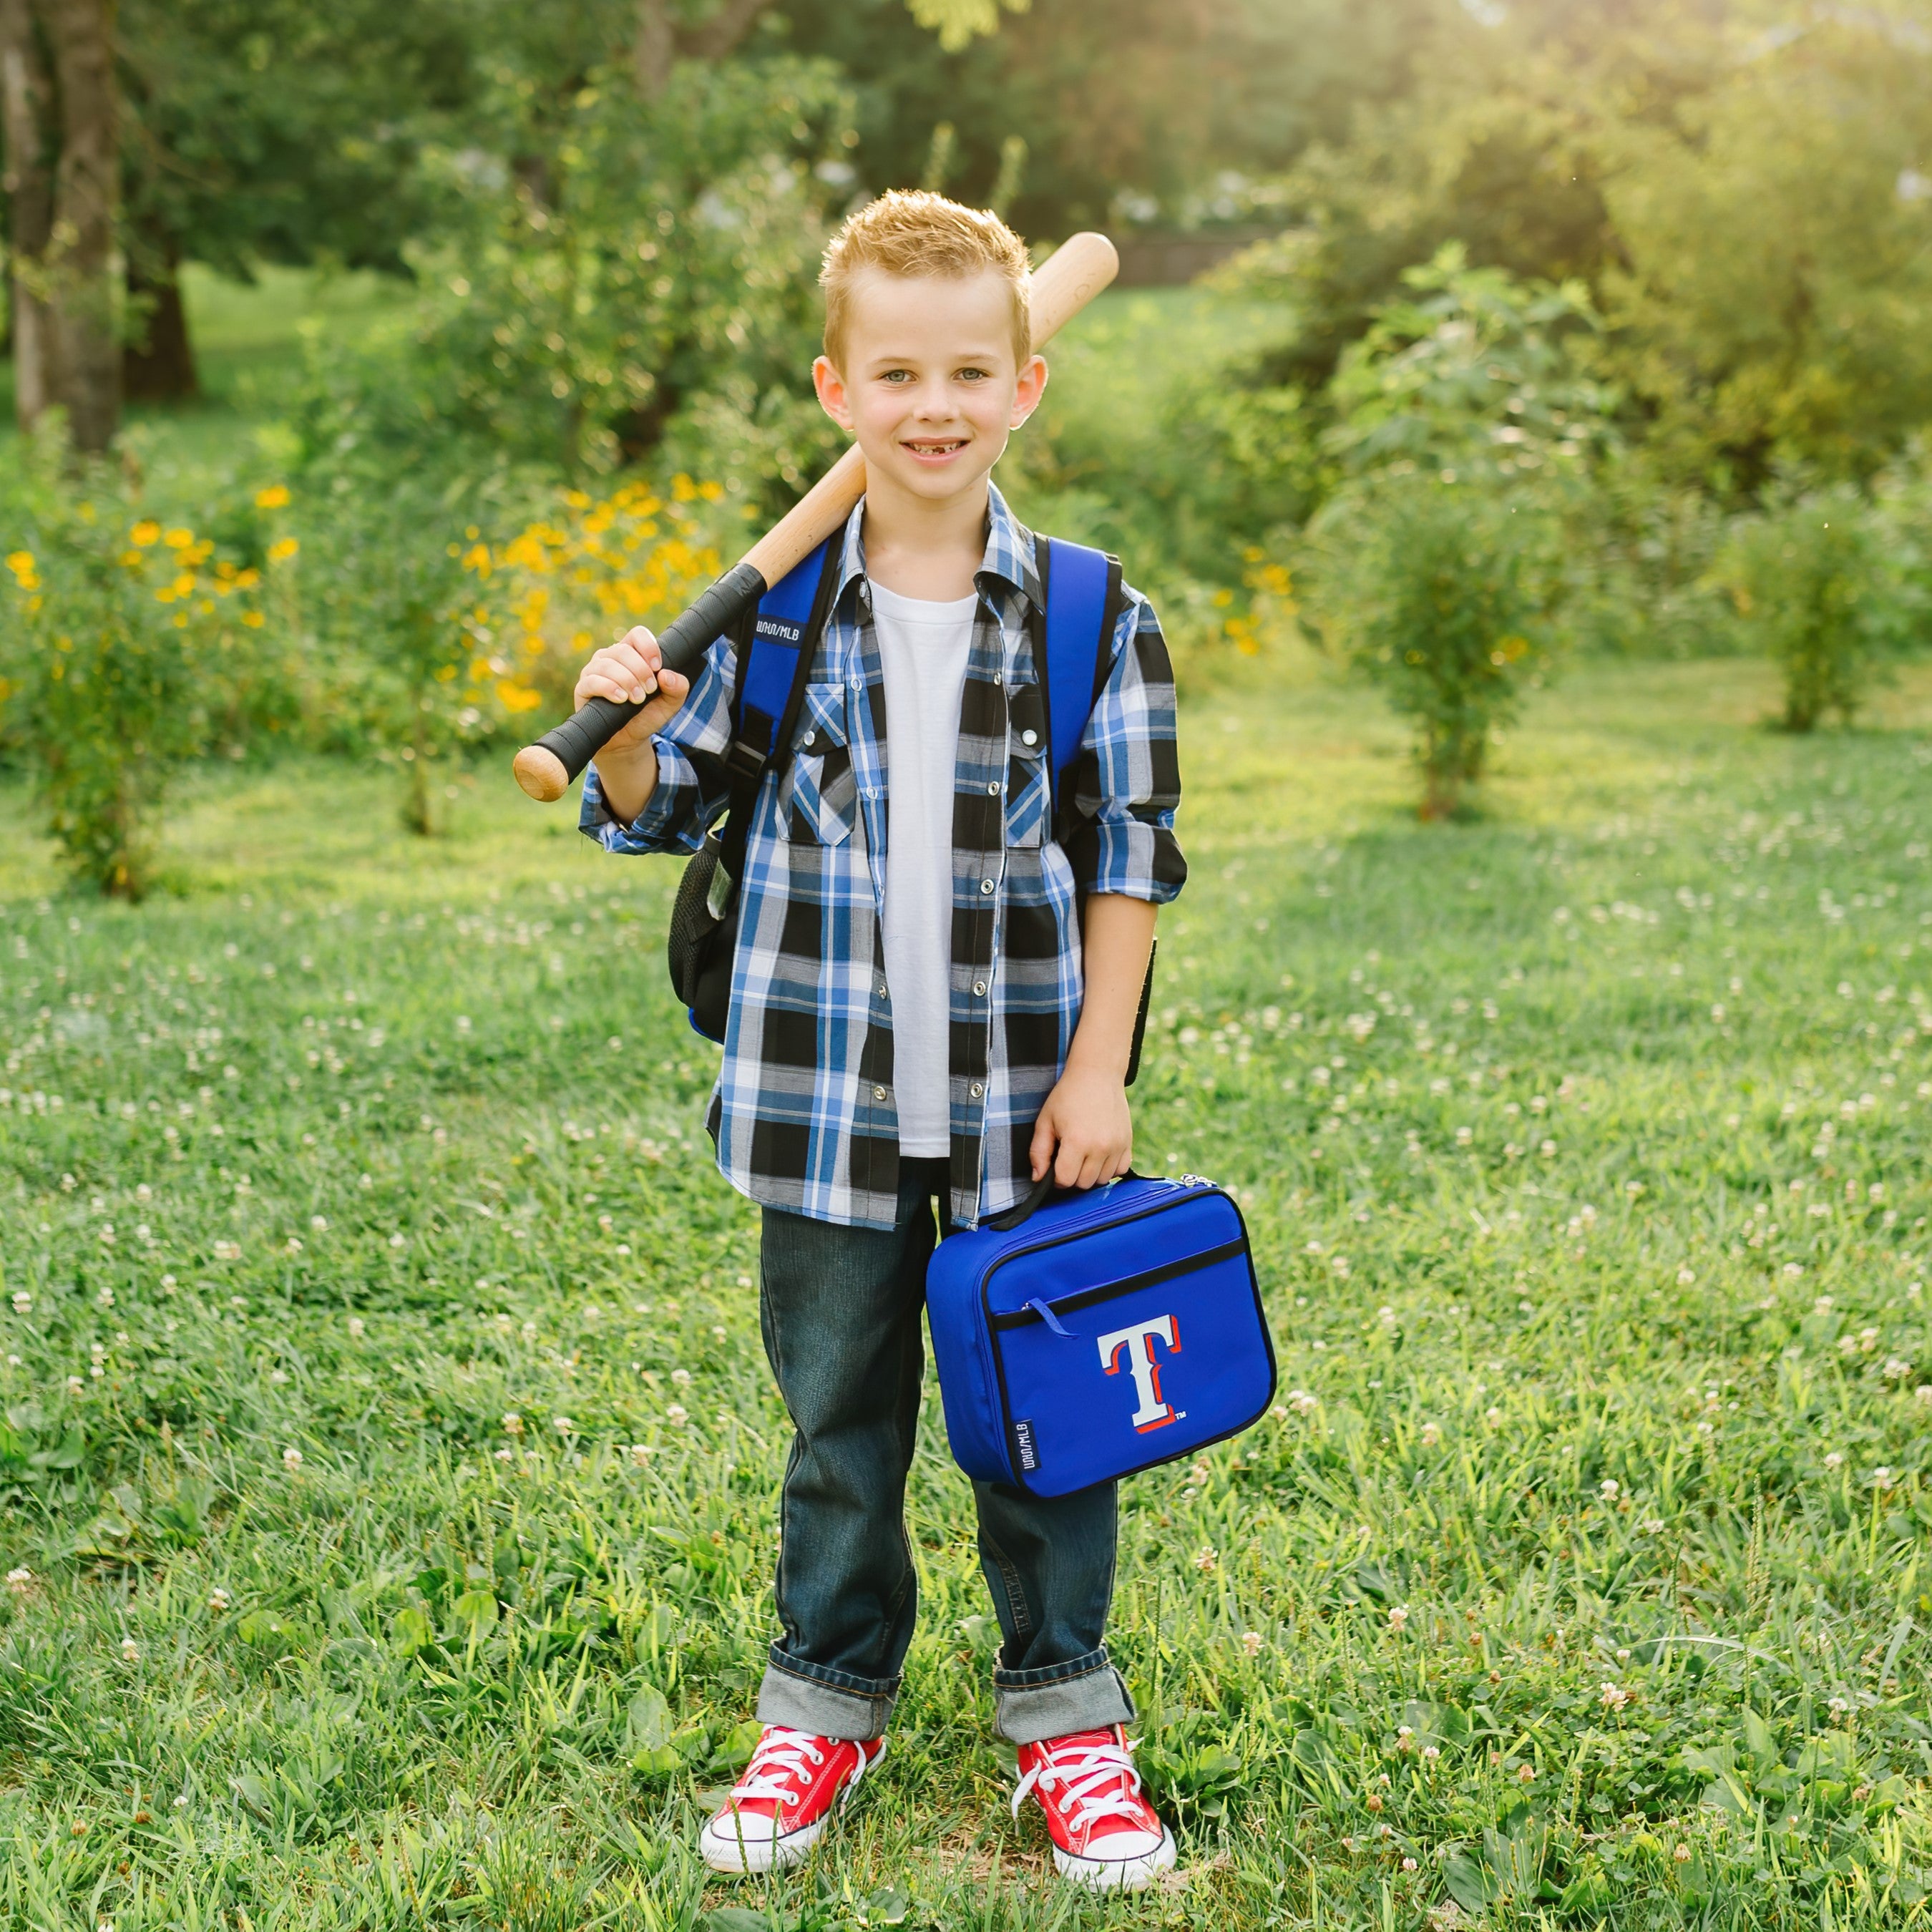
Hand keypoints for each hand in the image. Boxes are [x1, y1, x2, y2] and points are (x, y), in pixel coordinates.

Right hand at [573, 626, 690, 759]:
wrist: (628, 740)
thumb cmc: (647, 715)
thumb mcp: (670, 703)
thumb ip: (678, 688)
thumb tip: (667, 675)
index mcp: (631, 654)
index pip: (637, 634)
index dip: (648, 647)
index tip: (658, 667)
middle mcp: (610, 658)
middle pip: (622, 649)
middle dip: (640, 670)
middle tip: (649, 690)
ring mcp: (594, 672)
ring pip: (607, 664)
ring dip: (626, 680)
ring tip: (638, 699)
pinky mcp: (583, 689)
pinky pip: (592, 681)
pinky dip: (609, 688)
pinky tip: (621, 699)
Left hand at [1028, 1062, 1132, 1189]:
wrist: (1097, 1074)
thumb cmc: (1068, 1095)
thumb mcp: (1045, 1121)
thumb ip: (1038, 1152)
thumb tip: (1038, 1178)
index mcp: (1077, 1142)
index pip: (1065, 1180)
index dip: (1055, 1177)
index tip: (1055, 1165)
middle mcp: (1100, 1147)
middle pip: (1084, 1183)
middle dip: (1073, 1176)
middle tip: (1068, 1157)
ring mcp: (1116, 1146)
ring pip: (1103, 1180)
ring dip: (1091, 1173)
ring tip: (1084, 1154)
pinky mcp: (1127, 1142)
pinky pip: (1121, 1170)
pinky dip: (1110, 1168)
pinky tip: (1100, 1155)